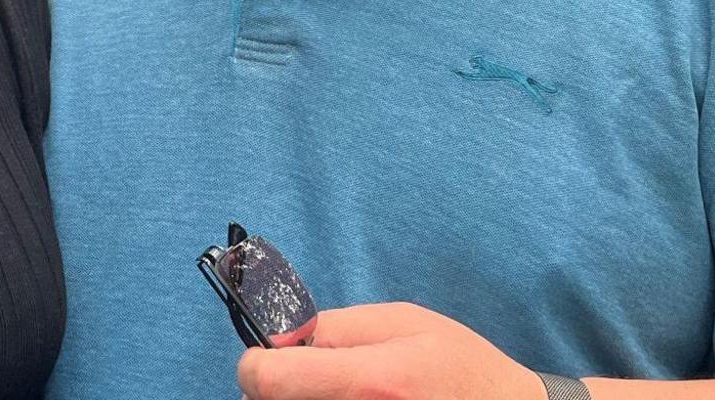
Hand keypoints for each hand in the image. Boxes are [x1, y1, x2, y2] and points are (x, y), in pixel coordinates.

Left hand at [237, 302, 546, 399]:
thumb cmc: (459, 367)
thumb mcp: (404, 321)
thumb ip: (337, 326)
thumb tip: (282, 336)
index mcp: (367, 381)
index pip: (265, 379)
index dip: (255, 363)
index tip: (267, 357)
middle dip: (280, 387)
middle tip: (311, 376)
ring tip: (339, 393)